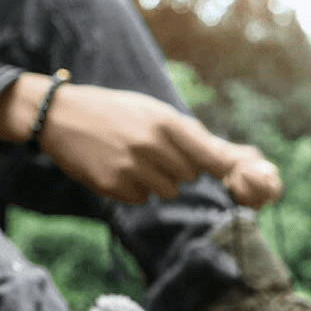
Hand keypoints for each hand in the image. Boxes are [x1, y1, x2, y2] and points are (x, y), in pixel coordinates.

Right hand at [0, 74, 282, 208]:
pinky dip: (133, 189)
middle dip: (177, 169)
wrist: (61, 116)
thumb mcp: (151, 111)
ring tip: (131, 158)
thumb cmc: (115, 112)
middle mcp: (153, 146)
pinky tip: (115, 168)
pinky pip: (141, 199)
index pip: (209, 156)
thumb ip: (185, 135)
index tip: (249, 185)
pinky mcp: (115, 187)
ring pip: (166, 191)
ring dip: (155, 181)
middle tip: (151, 151)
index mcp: (167, 123)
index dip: (229, 172)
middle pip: (189, 177)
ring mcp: (134, 168)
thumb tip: (225, 160)